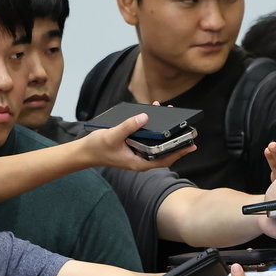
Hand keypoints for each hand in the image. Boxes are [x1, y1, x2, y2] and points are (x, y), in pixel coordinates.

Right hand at [76, 112, 193, 171]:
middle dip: (174, 139)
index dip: (178, 152)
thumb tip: (145, 117)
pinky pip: (148, 137)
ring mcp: (138, 152)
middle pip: (163, 150)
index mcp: (139, 162)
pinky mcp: (135, 146)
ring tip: (172, 115)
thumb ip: (128, 126)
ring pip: (156, 142)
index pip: (164, 159)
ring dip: (164, 130)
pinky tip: (153, 113)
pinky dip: (152, 127)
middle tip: (187, 129)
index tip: (190, 145)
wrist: (85, 151)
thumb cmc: (98, 148)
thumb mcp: (113, 135)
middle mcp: (142, 159)